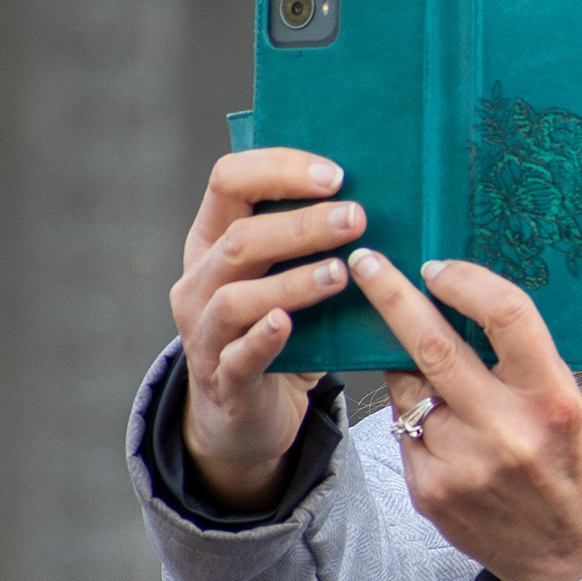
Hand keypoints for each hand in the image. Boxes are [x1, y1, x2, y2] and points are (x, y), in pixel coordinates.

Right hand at [170, 149, 364, 507]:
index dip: (279, 169)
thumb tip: (382, 199)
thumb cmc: (279, 330)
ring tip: (342, 272)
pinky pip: (238, 355)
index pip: (229, 180)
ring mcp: (204, 332)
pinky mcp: (223, 379)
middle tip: (357, 218)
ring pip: (236, 297)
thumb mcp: (285, 277)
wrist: (245, 411)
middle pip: (240, 238)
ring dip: (292, 281)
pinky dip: (263, 337)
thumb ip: (312, 242)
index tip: (337, 175)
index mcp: (212, 239)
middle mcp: (199, 280)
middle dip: (301, 225)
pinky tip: (288, 323)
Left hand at [350, 251, 581, 580]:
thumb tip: (453, 302)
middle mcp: (507, 430)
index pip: (505, 316)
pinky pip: (406, 431)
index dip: (464, 281)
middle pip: (432, 344)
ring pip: (410, 388)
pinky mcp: (430, 491)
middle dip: (390, 295)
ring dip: (408, 369)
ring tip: (431, 377)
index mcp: (553, 399)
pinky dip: (416, 419)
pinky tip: (443, 434)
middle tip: (366, 263)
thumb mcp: (565, 404)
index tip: (436, 266)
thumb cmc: (568, 463)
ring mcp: (462, 464)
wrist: (571, 554)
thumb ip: (517, 361)